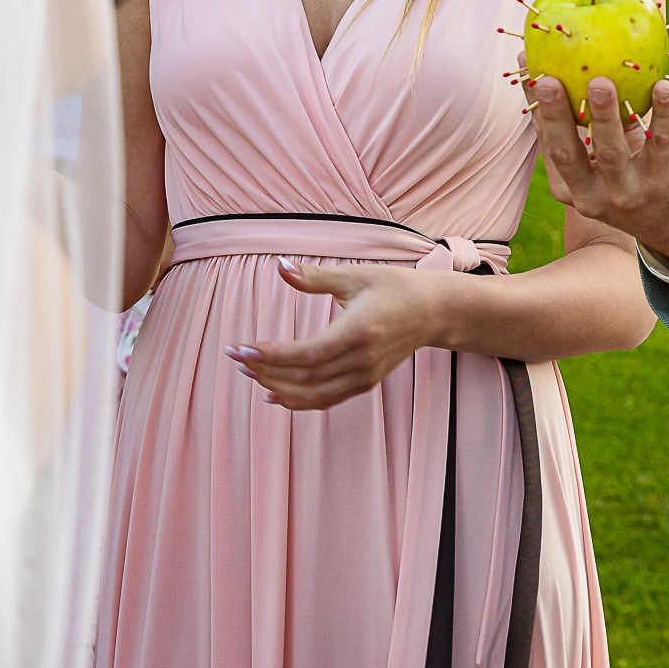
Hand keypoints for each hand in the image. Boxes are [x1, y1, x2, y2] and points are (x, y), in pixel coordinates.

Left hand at [226, 258, 450, 410]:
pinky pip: (326, 400)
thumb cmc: (394, 287)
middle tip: (235, 358)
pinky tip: (273, 394)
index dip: (270, 355)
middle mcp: (362, 361)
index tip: (240, 349)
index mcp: (359, 331)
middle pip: (305, 378)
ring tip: (248, 374)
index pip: (306, 354)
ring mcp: (365, 377)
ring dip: (277, 387)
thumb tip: (279, 266)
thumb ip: (314, 276)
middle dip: (265, 371)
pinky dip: (298, 401)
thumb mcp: (355, 275)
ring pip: (313, 395)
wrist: (433, 312)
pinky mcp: (365, 383)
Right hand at [537, 75, 668, 272]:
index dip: (536, 104)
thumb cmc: (627, 179)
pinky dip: (664, 115)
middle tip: (548, 80)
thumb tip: (553, 69)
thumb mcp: (595, 164)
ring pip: (611, 153)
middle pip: (567, 153)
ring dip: (605, 116)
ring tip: (600, 82)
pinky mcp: (661, 185)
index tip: (528, 67)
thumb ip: (579, 128)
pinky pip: (661, 145)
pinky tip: (661, 87)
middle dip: (555, 116)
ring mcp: (626, 194)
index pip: (547, 142)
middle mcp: (591, 196)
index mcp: (568, 187)